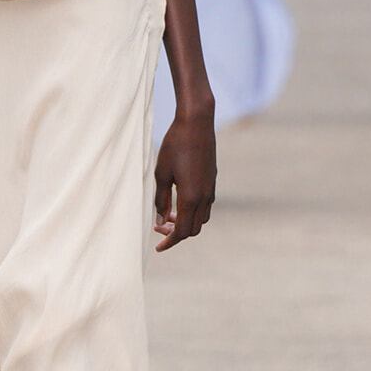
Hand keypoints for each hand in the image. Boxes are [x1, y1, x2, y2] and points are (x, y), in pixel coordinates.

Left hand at [153, 107, 215, 250]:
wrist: (196, 123)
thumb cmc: (174, 145)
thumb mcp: (161, 173)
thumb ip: (161, 199)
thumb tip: (161, 219)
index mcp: (191, 197)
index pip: (182, 231)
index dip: (170, 242)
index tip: (158, 247)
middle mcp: (204, 196)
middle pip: (193, 229)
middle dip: (176, 233)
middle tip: (158, 226)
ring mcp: (211, 188)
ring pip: (201, 218)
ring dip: (186, 222)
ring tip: (169, 215)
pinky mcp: (212, 179)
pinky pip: (206, 205)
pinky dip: (193, 211)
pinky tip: (180, 202)